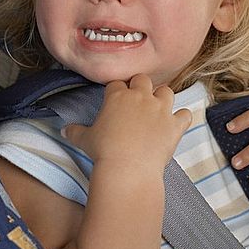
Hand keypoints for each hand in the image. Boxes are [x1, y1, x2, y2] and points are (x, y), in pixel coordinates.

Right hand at [63, 74, 192, 172]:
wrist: (128, 168)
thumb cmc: (104, 152)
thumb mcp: (84, 140)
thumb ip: (75, 131)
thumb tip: (64, 130)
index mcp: (118, 96)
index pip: (117, 84)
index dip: (116, 91)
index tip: (115, 99)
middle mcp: (141, 97)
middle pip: (143, 80)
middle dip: (140, 87)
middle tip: (137, 101)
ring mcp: (161, 109)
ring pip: (167, 91)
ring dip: (162, 98)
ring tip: (157, 108)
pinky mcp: (174, 125)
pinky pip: (184, 114)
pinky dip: (181, 118)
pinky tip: (176, 123)